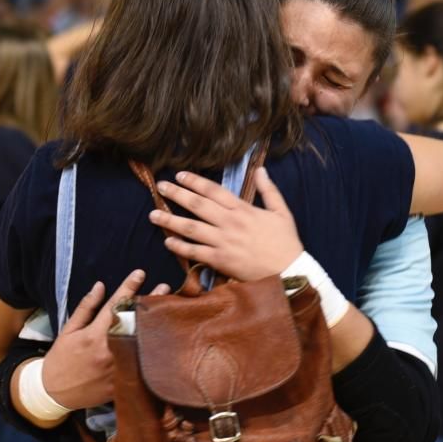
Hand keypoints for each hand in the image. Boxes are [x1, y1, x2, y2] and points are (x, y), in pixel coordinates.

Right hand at [40, 269, 170, 409]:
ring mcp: (117, 367)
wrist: (54, 393)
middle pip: (134, 322)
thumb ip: (86, 307)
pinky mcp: (122, 381)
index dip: (128, 286)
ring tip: (169, 309)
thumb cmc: (61, 358)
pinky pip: (140, 363)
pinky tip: (163, 339)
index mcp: (93, 335)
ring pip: (140, 341)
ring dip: (154, 324)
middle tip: (165, 288)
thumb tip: (100, 285)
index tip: (140, 273)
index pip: (115, 305)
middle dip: (150, 303)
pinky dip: (151, 350)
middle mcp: (108, 349)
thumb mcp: (68, 330)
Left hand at [150, 167, 303, 280]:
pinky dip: (180, 247)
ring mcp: (223, 242)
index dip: (195, 181)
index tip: (180, 175)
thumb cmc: (285, 242)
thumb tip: (260, 169)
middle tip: (161, 186)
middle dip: (177, 194)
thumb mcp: (282, 212)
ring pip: (191, 228)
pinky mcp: (220, 261)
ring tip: (153, 214)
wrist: (289, 271)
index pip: (214, 191)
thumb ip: (269, 190)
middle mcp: (230, 223)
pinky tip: (167, 241)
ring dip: (170, 220)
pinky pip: (195, 252)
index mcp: (243, 209)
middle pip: (198, 205)